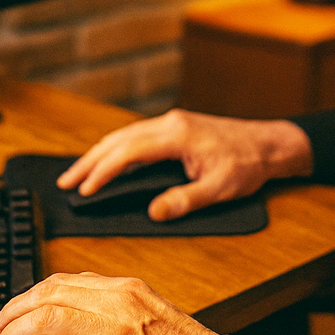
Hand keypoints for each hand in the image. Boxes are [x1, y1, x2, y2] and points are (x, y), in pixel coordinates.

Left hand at [0, 271, 248, 334]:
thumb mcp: (150, 314)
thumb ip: (115, 308)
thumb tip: (74, 313)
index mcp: (127, 289)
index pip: (65, 281)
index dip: (30, 294)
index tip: (12, 310)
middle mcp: (118, 303)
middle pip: (49, 295)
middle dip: (13, 311)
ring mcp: (113, 334)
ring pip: (47, 319)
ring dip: (12, 334)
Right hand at [57, 109, 313, 220]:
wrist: (269, 143)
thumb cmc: (248, 164)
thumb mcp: (220, 189)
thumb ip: (185, 200)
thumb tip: (153, 212)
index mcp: (178, 135)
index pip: (129, 151)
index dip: (103, 171)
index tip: (84, 190)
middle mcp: (171, 123)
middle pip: (120, 139)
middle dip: (90, 160)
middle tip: (65, 182)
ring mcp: (173, 122)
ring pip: (126, 134)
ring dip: (100, 153)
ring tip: (78, 174)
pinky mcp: (176, 127)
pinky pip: (138, 135)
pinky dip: (117, 148)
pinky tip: (109, 161)